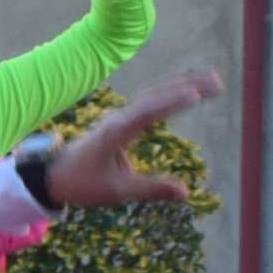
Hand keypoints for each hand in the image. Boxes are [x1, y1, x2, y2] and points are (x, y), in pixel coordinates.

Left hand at [42, 70, 222, 211]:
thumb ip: (151, 189)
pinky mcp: (121, 120)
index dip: (171, 103)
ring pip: (153, 94)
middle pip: (156, 96)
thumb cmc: (82, 184)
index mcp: (115, 133)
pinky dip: (169, 93)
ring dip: (181, 85)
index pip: (147, 113)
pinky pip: (149, 100)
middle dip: (187, 86)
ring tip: (211, 80)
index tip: (196, 95)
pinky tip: (187, 89)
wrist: (54, 177)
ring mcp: (119, 117)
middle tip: (218, 82)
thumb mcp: (116, 191)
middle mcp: (118, 119)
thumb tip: (185, 192)